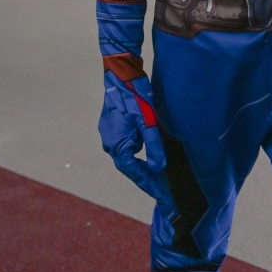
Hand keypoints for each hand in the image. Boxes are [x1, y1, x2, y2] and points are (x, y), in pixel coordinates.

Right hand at [99, 72, 174, 215]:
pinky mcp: (112, 127)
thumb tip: (159, 168)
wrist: (120, 73)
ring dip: (142, 165)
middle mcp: (110, 143)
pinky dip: (138, 152)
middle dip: (146, 178)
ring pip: (128, 155)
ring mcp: (109, 134)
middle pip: (130, 166)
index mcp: (117, 144)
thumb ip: (154, 146)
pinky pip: (126, 145)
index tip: (160, 198)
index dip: (148, 185)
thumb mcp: (148, 121)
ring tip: (158, 177)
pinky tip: (148, 154)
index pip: (134, 171)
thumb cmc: (133, 96)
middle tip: (162, 192)